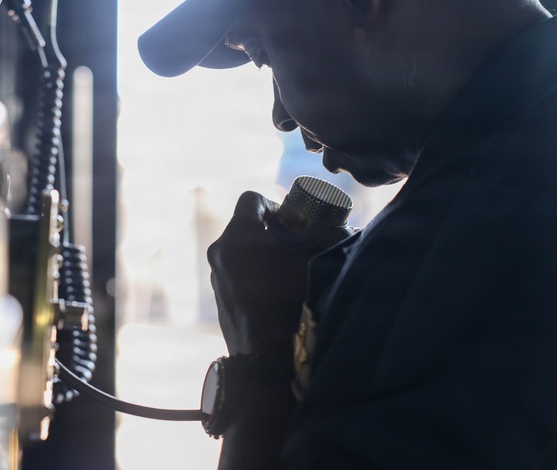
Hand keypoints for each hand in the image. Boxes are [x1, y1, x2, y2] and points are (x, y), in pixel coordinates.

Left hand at [207, 190, 327, 356]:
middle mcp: (220, 252)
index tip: (295, 220)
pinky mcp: (221, 302)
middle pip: (247, 227)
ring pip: (242, 254)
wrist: (268, 357)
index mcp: (237, 234)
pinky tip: (280, 296)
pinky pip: (239, 277)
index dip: (276, 204)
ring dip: (265, 256)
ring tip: (292, 273)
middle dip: (273, 233)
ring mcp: (217, 279)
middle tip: (299, 246)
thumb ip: (323, 234)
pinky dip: (257, 278)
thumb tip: (339, 225)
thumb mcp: (314, 257)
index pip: (252, 200)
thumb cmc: (292, 297)